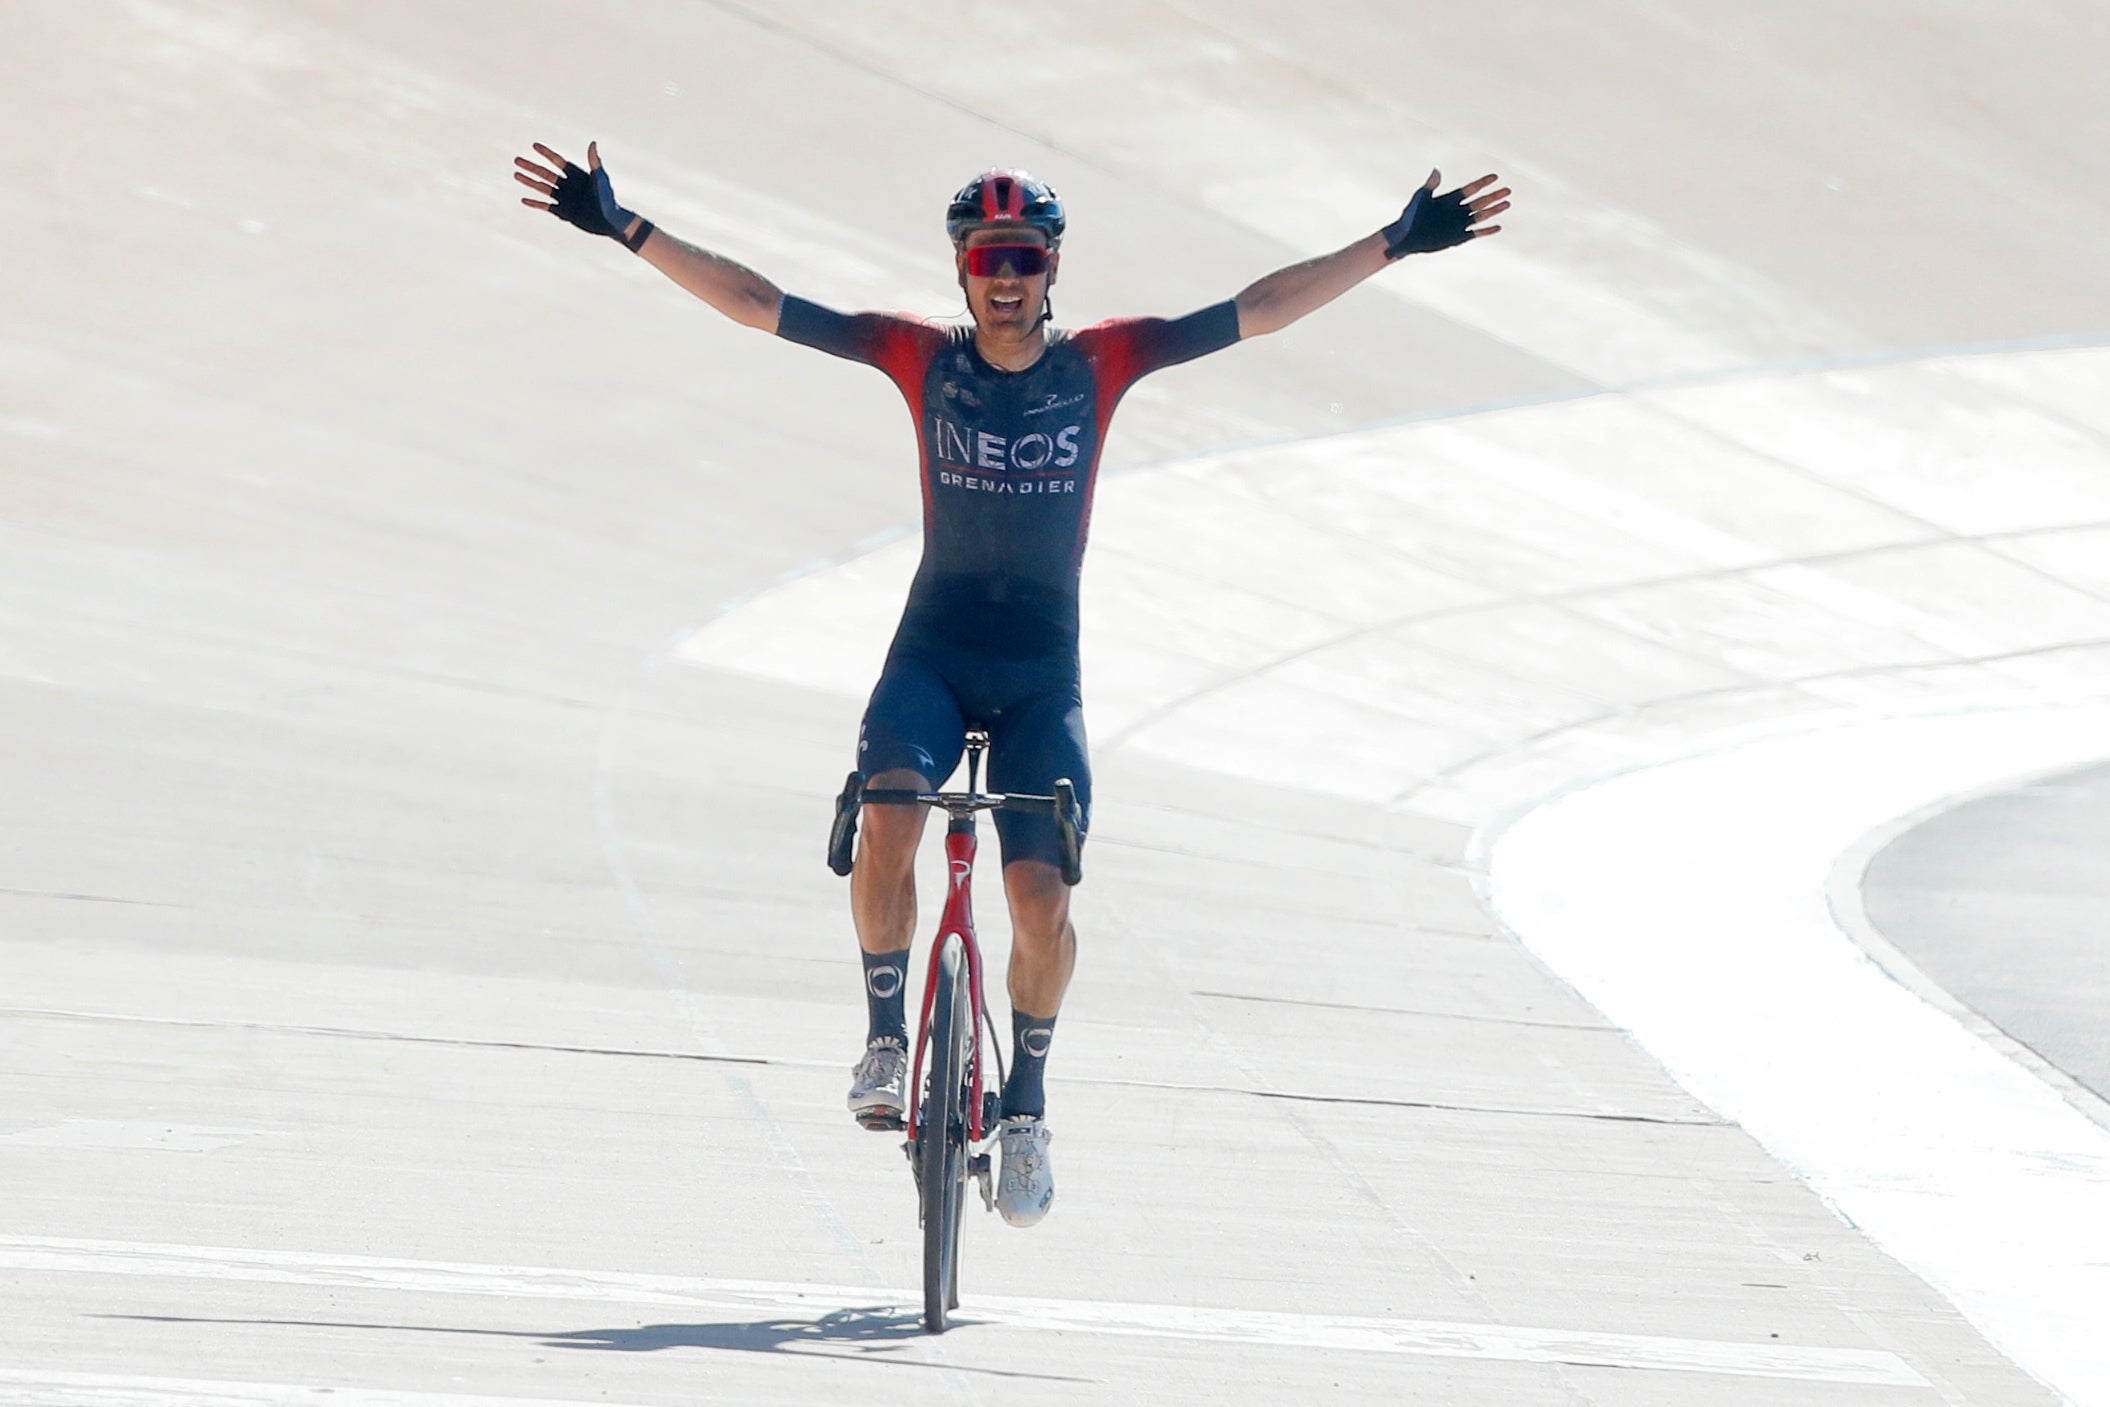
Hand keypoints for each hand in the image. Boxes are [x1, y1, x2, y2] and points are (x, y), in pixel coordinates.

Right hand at [513, 140, 638, 241]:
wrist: (611, 222)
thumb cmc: (609, 199)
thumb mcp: (601, 180)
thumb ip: (595, 163)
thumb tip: (592, 143)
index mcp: (577, 175)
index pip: (558, 162)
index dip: (547, 154)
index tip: (534, 145)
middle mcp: (569, 185)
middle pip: (546, 173)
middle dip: (531, 167)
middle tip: (516, 160)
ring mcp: (565, 199)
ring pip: (543, 188)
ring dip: (529, 182)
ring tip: (516, 175)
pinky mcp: (564, 212)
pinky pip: (546, 207)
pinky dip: (535, 204)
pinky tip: (523, 200)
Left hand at [1381, 170, 1508, 257]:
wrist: (1406, 236)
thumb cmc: (1410, 216)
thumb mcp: (1420, 198)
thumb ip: (1430, 185)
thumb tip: (1436, 170)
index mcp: (1450, 199)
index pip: (1470, 189)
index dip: (1483, 183)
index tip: (1495, 177)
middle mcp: (1457, 211)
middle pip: (1480, 201)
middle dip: (1494, 196)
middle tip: (1508, 190)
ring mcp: (1458, 224)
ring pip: (1481, 216)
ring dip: (1494, 210)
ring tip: (1507, 203)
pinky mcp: (1458, 237)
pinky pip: (1476, 233)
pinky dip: (1487, 231)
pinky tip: (1499, 227)